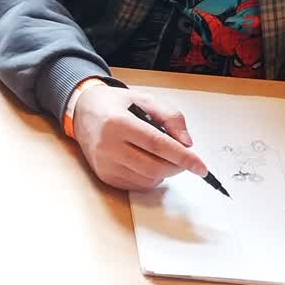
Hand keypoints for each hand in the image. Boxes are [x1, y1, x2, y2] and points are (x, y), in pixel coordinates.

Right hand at [72, 86, 209, 190]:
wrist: (82, 111)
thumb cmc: (115, 105)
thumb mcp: (144, 99)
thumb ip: (170, 116)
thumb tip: (186, 143)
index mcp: (118, 122)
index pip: (157, 144)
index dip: (183, 157)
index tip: (201, 167)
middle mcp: (108, 145)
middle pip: (155, 166)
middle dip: (177, 166)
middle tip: (184, 159)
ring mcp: (105, 163)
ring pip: (148, 179)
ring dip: (164, 172)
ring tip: (162, 157)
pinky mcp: (104, 175)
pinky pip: (137, 185)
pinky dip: (151, 178)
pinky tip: (147, 163)